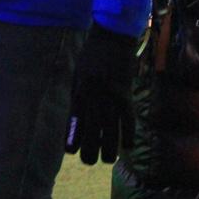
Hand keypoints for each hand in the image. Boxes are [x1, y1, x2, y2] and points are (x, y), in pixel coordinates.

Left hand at [65, 23, 137, 164]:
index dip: (72, 137)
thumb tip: (73, 119)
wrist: (112, 37)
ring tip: (106, 159)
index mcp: (81, 89)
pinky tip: (127, 146)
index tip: (69, 150)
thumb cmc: (91, 55)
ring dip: (109, 147)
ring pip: (111, 129)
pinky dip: (129, 134)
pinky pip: (129, 119)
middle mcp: (95, 96)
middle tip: (89, 161)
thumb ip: (75, 94)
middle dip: (90, 148)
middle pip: (93, 129)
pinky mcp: (127, 95)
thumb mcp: (77, 72)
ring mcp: (112, 96)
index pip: (75, 120)